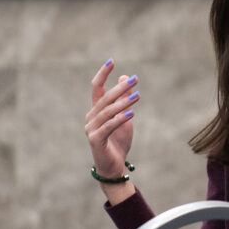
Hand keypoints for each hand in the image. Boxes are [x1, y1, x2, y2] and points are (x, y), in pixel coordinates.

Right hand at [86, 58, 139, 200]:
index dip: (103, 74)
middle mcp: (91, 118)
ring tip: (137, 95)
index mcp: (96, 111)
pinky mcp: (96, 140)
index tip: (112, 61)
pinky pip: (108, 127)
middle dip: (120, 88)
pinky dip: (120, 119)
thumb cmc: (118, 142)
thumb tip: (125, 78)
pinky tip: (132, 113)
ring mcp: (91, 129)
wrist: (114, 167)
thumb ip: (124, 100)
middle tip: (135, 79)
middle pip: (104, 98)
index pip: (96, 88)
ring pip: (107, 112)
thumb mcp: (124, 118)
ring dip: (123, 103)